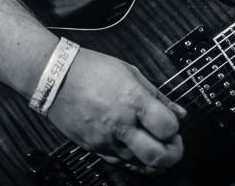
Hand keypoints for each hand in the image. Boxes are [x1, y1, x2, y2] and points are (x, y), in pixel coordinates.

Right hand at [47, 47, 185, 174]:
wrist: (55, 77)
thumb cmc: (91, 69)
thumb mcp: (129, 71)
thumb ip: (157, 94)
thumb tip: (179, 111)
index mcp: (132, 99)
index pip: (167, 127)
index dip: (175, 127)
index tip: (173, 122)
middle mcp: (121, 124)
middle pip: (157, 155)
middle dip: (173, 154)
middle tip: (173, 144)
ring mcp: (106, 140)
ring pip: (140, 165)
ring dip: (154, 159)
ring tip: (156, 145)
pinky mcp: (95, 149)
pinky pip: (121, 163)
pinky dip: (135, 160)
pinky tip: (138, 149)